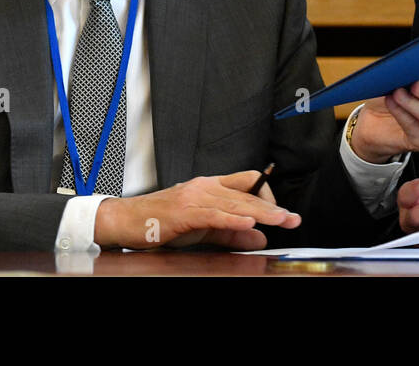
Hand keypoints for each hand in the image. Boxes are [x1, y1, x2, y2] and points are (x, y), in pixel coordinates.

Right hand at [93, 170, 299, 249]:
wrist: (126, 220)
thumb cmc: (161, 221)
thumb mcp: (202, 228)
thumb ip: (231, 231)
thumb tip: (259, 236)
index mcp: (210, 186)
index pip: (247, 182)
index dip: (267, 196)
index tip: (282, 213)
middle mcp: (205, 186)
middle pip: (246, 193)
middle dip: (272, 207)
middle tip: (293, 218)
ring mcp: (194, 196)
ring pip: (235, 202)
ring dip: (261, 212)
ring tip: (280, 220)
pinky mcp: (184, 211)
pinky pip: (214, 214)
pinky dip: (233, 218)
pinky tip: (248, 223)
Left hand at [348, 72, 418, 163]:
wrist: (374, 118)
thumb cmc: (392, 90)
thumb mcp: (401, 73)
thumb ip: (412, 67)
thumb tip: (412, 61)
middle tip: (416, 84)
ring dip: (414, 105)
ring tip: (397, 93)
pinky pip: (415, 129)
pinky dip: (402, 114)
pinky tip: (392, 102)